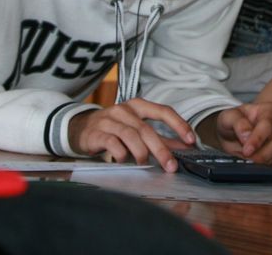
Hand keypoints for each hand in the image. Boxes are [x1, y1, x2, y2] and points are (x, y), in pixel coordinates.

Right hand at [68, 98, 195, 171]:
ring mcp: (109, 120)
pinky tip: (124, 160)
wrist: (80, 128)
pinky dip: (122, 154)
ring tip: (145, 164)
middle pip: (147, 129)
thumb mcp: (137, 129)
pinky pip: (113, 144)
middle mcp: (124, 110)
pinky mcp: (97, 133)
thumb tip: (183, 147)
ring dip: (141, 153)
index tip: (190, 139)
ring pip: (131, 136)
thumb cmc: (114, 128)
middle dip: (161, 149)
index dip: (179, 125)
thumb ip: (159, 138)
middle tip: (171, 166)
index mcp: (138, 106)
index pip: (163, 111)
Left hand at [211, 102, 271, 162]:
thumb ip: (238, 123)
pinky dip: (263, 164)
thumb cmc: (234, 121)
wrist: (234, 132)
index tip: (246, 150)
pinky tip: (253, 161)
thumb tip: (246, 135)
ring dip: (261, 160)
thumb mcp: (229, 117)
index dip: (257, 139)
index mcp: (270, 109)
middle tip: (246, 159)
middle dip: (261, 154)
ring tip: (246, 160)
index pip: (267, 124)